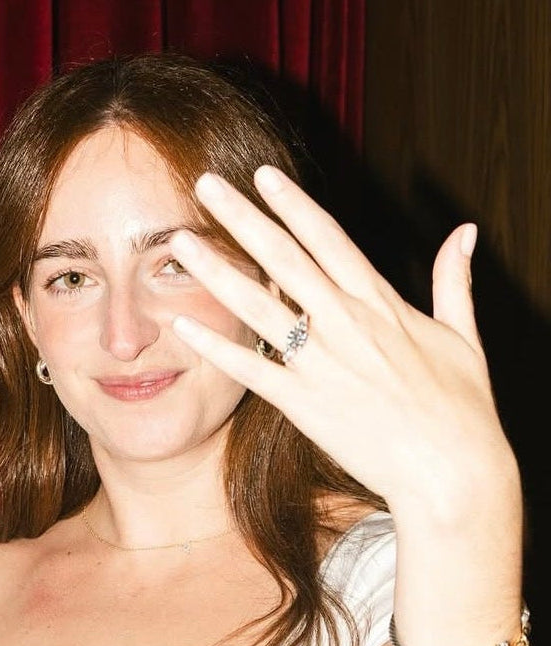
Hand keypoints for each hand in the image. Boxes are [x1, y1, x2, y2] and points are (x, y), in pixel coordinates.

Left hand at [168, 166, 515, 517]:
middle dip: (242, 217)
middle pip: (283, 256)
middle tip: (205, 183)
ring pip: (257, 304)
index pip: (328, 237)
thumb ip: (454, 280)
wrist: (450, 470)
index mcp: (380, 301)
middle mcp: (345, 322)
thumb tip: (466, 231)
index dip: (292, 203)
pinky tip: (183, 326)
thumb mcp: (464, 335)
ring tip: (181, 243)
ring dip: (216, 270)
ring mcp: (320, 362)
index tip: (263, 174)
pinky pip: (250, 369)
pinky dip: (215, 348)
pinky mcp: (302, 403)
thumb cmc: (461, 408)